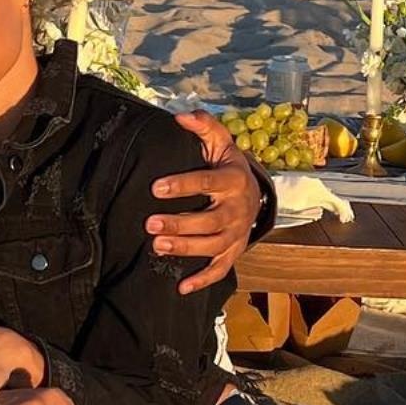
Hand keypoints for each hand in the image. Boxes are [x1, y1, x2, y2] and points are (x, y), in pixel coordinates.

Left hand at [147, 111, 267, 293]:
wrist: (255, 194)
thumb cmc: (228, 165)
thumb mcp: (220, 142)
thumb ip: (203, 125)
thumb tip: (180, 116)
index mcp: (233, 180)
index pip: (207, 182)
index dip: (182, 185)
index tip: (155, 188)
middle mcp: (237, 209)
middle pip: (210, 221)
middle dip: (179, 224)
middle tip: (150, 224)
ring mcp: (236, 233)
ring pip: (213, 245)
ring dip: (186, 248)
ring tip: (157, 246)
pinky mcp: (233, 251)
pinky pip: (220, 269)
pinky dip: (202, 280)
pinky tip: (181, 288)